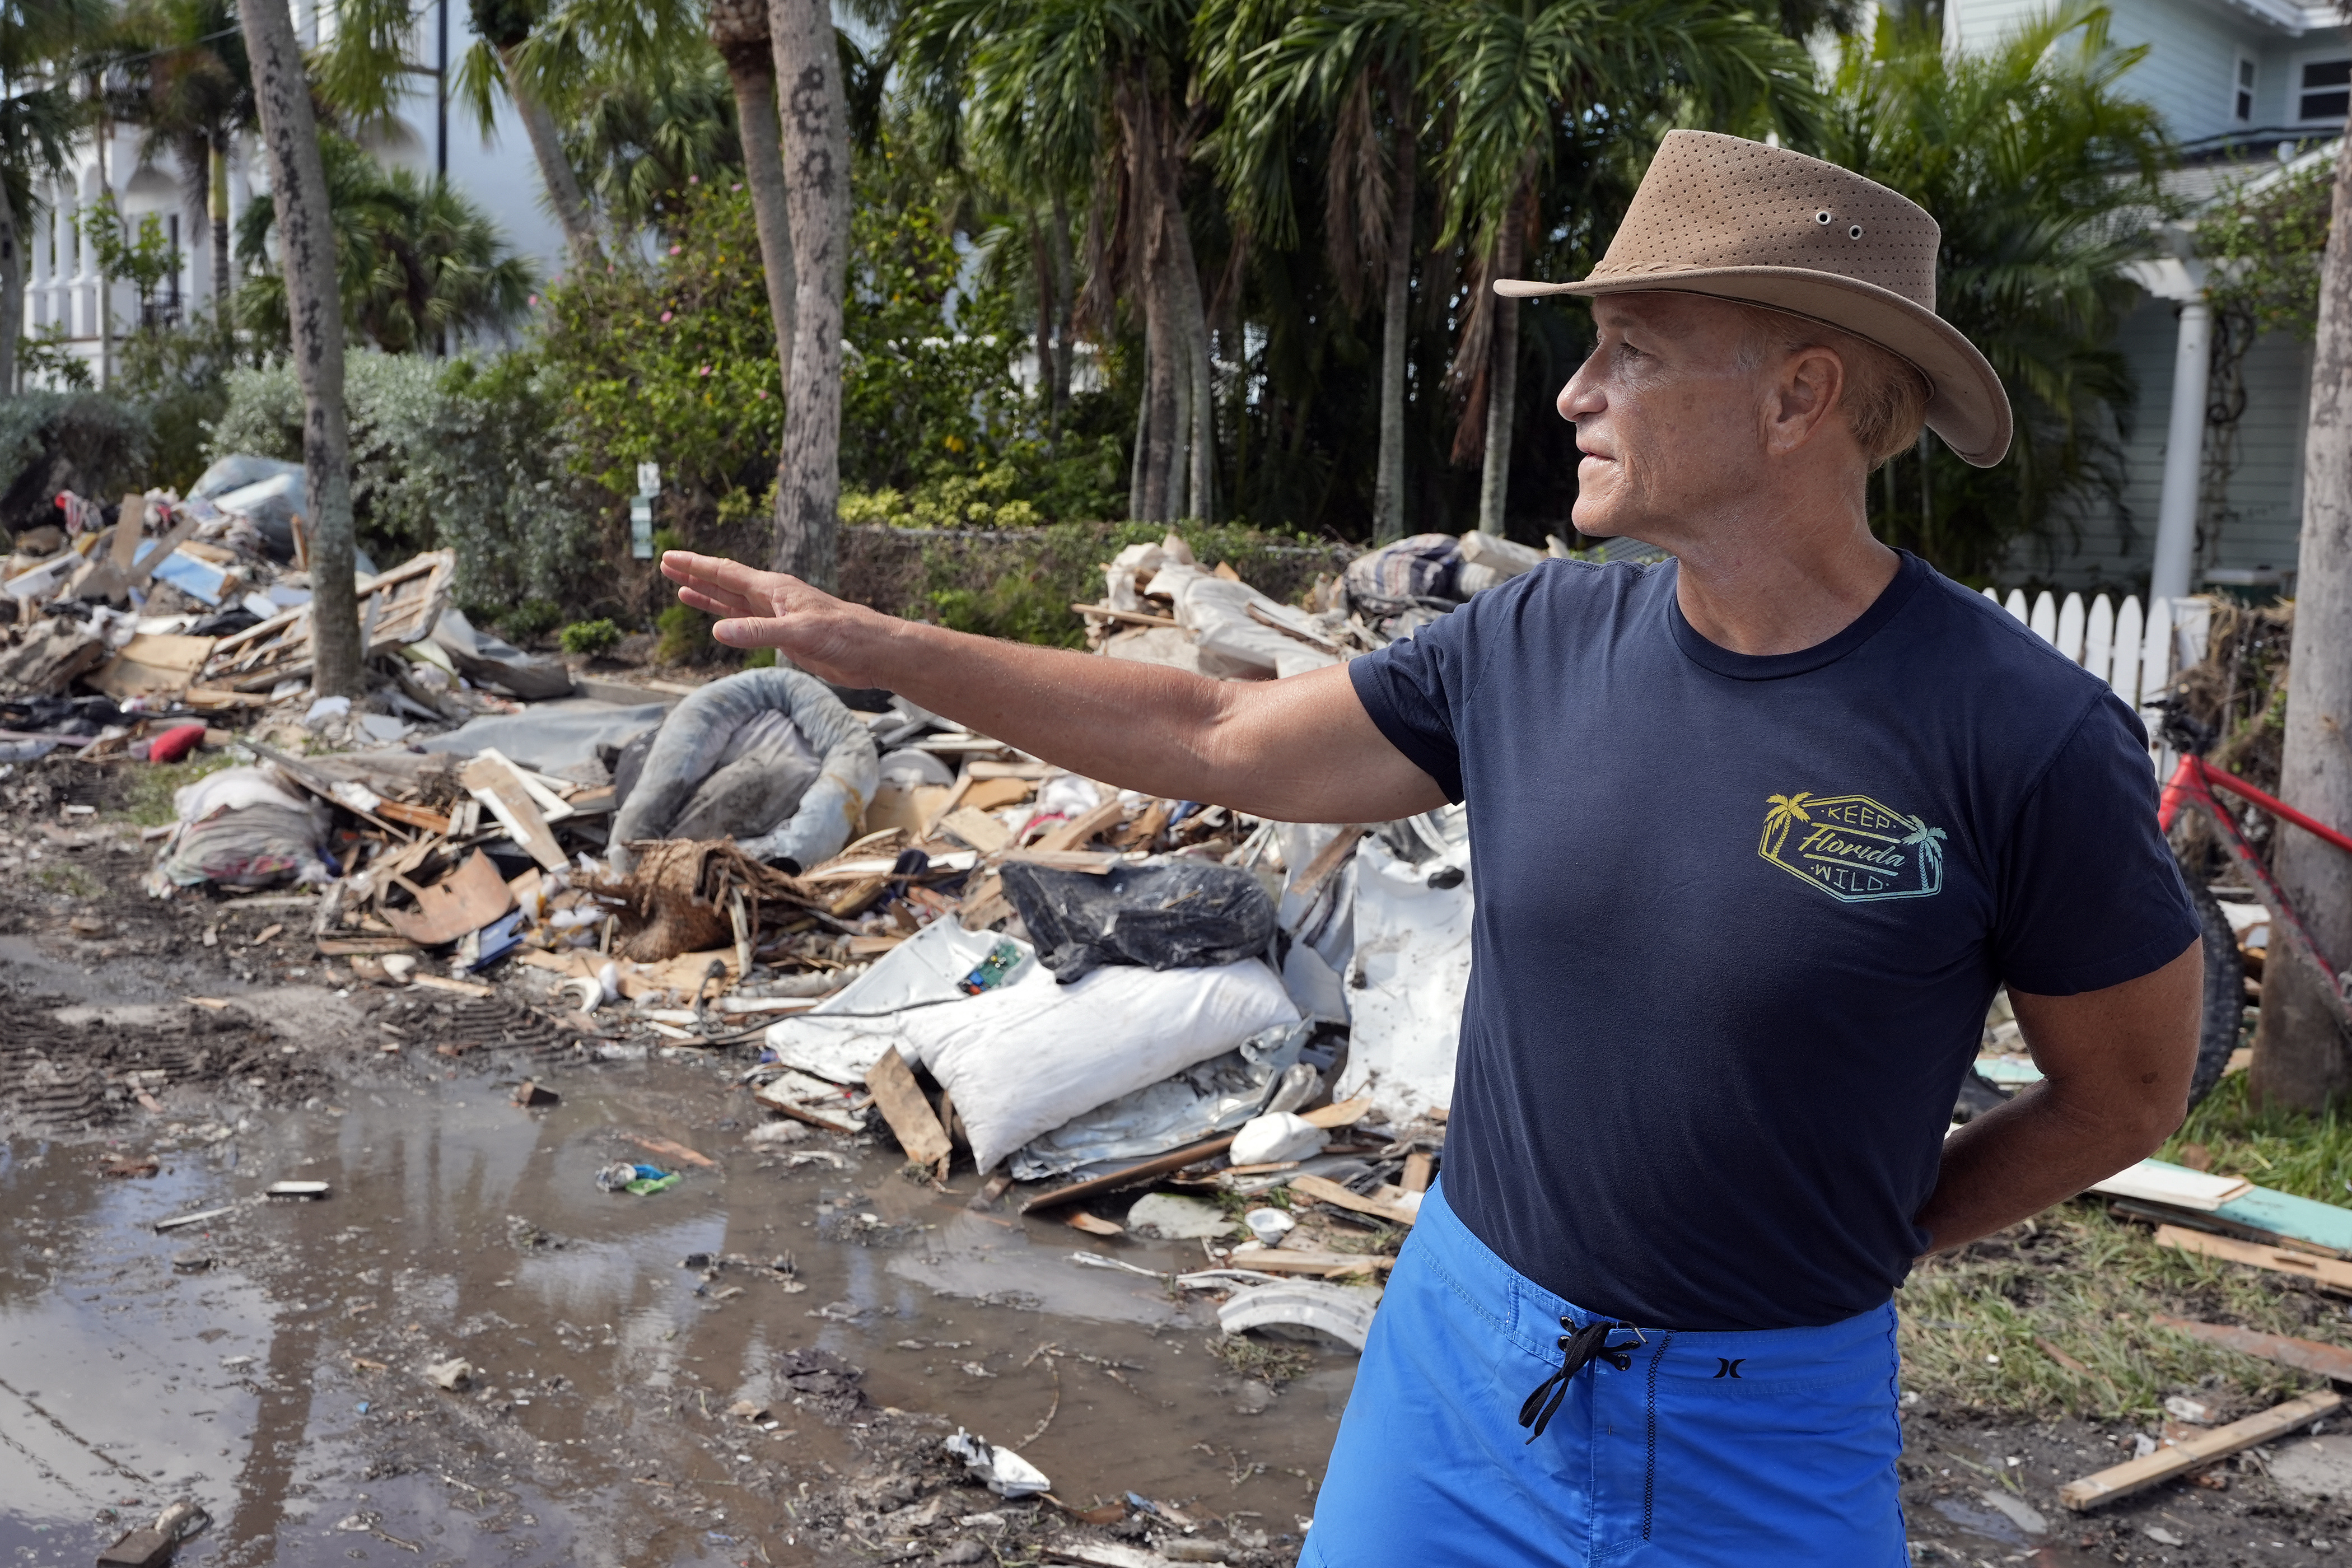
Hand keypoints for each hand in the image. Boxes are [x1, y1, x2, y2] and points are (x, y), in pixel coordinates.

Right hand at [658, 551, 884, 684]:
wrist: (872, 651)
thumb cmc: (844, 635)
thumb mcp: (799, 634)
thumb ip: (758, 632)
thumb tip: (717, 632)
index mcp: (774, 589)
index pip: (726, 573)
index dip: (696, 566)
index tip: (670, 557)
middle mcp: (772, 598)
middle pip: (724, 582)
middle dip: (695, 574)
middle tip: (665, 564)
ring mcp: (777, 616)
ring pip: (733, 603)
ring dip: (708, 596)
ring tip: (680, 589)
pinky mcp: (785, 636)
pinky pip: (747, 624)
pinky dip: (728, 620)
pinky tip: (717, 622)